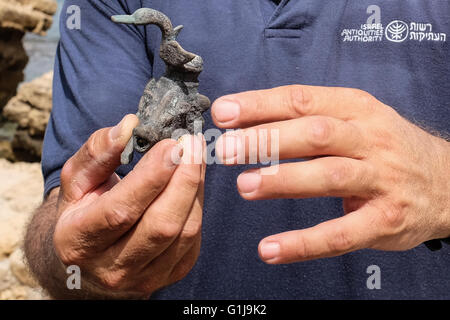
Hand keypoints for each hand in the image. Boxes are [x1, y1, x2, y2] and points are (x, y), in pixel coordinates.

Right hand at [53, 115, 204, 297]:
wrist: (92, 255)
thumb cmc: (83, 209)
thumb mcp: (76, 179)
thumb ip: (97, 152)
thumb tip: (129, 125)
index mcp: (79, 241)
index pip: (121, 210)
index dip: (151, 177)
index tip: (173, 144)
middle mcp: (112, 268)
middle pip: (161, 225)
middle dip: (184, 179)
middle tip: (193, 143)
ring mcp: (145, 278)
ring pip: (184, 232)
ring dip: (195, 188)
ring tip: (196, 155)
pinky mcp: (170, 274)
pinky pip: (194, 238)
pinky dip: (198, 204)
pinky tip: (193, 180)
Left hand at [212, 85, 449, 263]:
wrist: (446, 180)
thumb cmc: (383, 147)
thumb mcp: (354, 119)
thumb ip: (307, 119)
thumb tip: (247, 122)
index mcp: (356, 109)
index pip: (302, 100)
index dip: (260, 105)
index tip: (223, 112)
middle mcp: (368, 140)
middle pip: (314, 134)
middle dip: (267, 140)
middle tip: (228, 148)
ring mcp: (379, 181)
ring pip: (328, 177)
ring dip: (284, 181)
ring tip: (245, 186)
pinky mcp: (384, 221)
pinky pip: (340, 234)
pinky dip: (303, 244)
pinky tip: (270, 249)